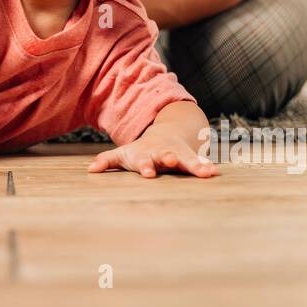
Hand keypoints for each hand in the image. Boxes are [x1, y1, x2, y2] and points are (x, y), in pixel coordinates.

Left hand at [87, 130, 219, 178]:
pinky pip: (200, 162)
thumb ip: (107, 160)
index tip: (149, 174)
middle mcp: (163, 153)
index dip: (146, 166)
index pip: (145, 161)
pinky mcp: (191, 157)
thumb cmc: (141, 150)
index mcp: (146, 154)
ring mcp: (178, 154)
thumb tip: (90, 169)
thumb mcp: (124, 154)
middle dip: (169, 159)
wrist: (166, 133)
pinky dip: (207, 167)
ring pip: (187, 159)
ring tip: (207, 172)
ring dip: (195, 165)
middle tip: (171, 162)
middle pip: (166, 156)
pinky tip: (215, 173)